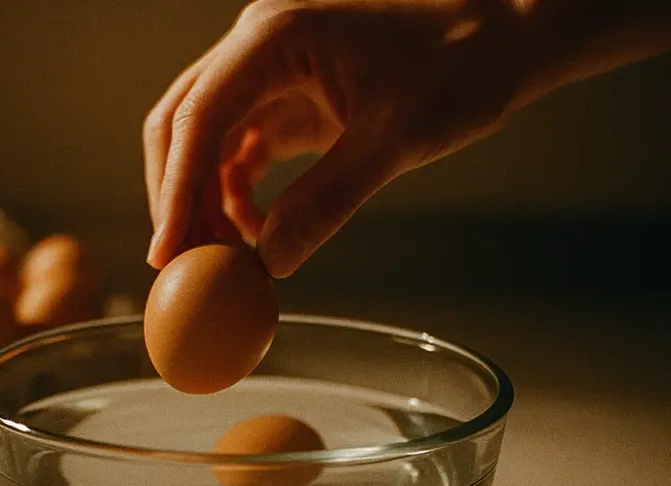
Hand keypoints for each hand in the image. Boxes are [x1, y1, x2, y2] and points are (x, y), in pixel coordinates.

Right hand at [143, 0, 534, 277]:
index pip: (199, 116)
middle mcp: (259, 47)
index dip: (175, 189)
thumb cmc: (460, 64)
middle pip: (183, 124)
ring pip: (205, 139)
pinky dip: (233, 193)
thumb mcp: (395, 138)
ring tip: (219, 259)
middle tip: (179, 264)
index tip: (168, 250)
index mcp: (274, 37)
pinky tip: (253, 232)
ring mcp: (271, 71)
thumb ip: (327, 200)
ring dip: (201, 199)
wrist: (502, 36)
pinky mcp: (289, 96)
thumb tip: (268, 263)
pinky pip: (239, 148)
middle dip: (175, 196)